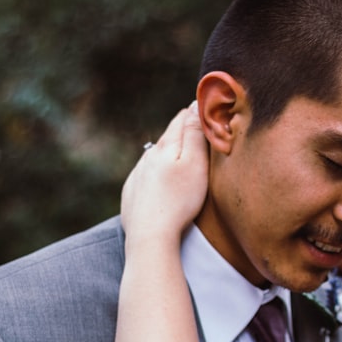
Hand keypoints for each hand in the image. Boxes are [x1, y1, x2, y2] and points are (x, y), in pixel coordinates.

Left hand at [121, 102, 206, 245]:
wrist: (150, 236)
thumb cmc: (179, 201)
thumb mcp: (195, 164)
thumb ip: (195, 134)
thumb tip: (194, 106)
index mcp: (165, 146)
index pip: (183, 118)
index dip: (197, 112)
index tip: (209, 109)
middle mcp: (148, 156)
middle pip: (169, 137)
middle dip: (184, 133)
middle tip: (201, 130)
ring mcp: (138, 174)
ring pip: (157, 157)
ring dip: (170, 155)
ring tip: (184, 159)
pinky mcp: (132, 192)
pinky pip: (147, 176)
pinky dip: (158, 174)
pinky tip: (164, 183)